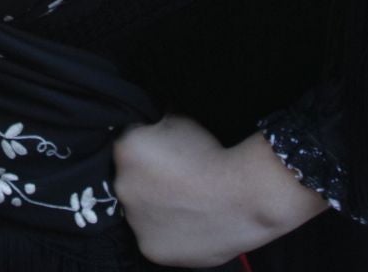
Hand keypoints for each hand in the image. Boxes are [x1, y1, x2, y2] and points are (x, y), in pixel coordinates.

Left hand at [114, 115, 325, 267]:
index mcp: (126, 150)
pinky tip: (190, 222)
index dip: (149, 151)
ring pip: (142, 212)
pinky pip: (156, 237)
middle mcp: (123, 185)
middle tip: (179, 180)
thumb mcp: (180, 118)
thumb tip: (154, 120)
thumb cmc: (217, 153)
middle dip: (149, 180)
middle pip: (131, 181)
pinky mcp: (150, 248)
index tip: (168, 157)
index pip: (129, 149)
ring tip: (188, 203)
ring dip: (157, 207)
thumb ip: (157, 123)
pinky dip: (169, 231)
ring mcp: (135, 221)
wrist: (245, 194)